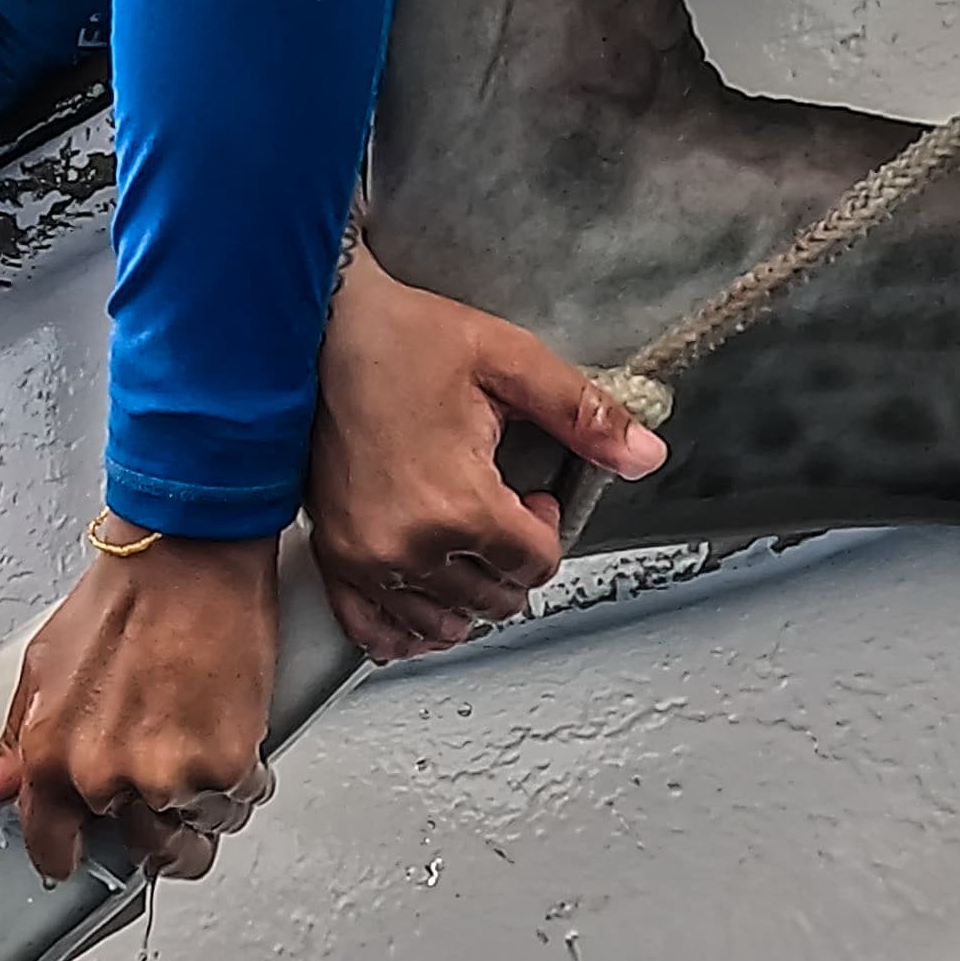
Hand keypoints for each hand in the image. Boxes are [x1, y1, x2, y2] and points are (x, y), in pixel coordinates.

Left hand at [0, 528, 276, 882]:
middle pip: (142, 850)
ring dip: (205, 802)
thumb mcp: (43, 668)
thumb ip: (16, 743)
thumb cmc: (122, 599)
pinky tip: (231, 729)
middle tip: (168, 776)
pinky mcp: (225, 765)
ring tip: (201, 741)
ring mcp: (165, 777)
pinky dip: (244, 774)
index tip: (87, 852)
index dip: (74, 853)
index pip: (52, 848)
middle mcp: (103, 777)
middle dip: (158, 822)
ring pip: (196, 831)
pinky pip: (240, 800)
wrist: (187, 556)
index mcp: (50, 758)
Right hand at [307, 249, 665, 662]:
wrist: (314, 331)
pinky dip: (406, 628)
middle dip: (511, 562)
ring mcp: (365, 557)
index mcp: (459, 503)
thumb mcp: (508, 361)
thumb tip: (644, 455)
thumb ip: (582, 414)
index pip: (535, 566)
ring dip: (467, 596)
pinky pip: (373, 628)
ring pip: (441, 621)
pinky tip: (426, 607)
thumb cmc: (402, 340)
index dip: (547, 529)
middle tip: (499, 511)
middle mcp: (408, 544)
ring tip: (467, 548)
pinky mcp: (332, 556)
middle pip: (493, 599)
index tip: (532, 496)